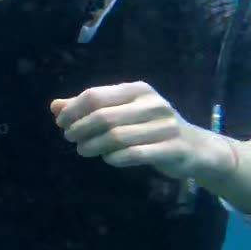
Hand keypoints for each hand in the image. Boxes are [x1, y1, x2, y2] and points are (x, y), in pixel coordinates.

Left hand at [51, 81, 232, 179]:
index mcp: (138, 90)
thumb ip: (90, 108)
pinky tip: (108, 159)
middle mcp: (152, 104)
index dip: (73, 110)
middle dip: (80, 129)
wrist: (195, 147)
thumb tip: (55, 106)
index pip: (95, 95)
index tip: (61, 123)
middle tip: (70, 139)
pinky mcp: (172, 148)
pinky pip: (134, 154)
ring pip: (116, 137)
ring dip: (93, 146)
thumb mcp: (122, 112)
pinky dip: (115, 158)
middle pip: (103, 116)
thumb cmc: (151, 127)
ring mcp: (164, 126)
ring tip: (83, 151)